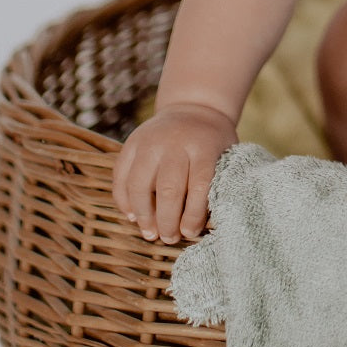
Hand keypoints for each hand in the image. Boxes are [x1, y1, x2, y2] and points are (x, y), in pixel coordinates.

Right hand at [112, 103, 237, 243]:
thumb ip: (217, 184)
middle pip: (168, 189)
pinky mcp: (131, 143)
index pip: (199, 185)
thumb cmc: (213, 141)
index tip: (190, 233)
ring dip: (143, 215)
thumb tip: (204, 226)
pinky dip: (123, 200)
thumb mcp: (226, 154)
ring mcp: (149, 141)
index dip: (193, 214)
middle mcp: (175, 143)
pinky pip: (120, 176)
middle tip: (169, 238)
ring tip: (150, 233)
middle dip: (167, 221)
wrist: (194, 107)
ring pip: (139, 185)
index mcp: (203, 146)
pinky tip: (132, 215)